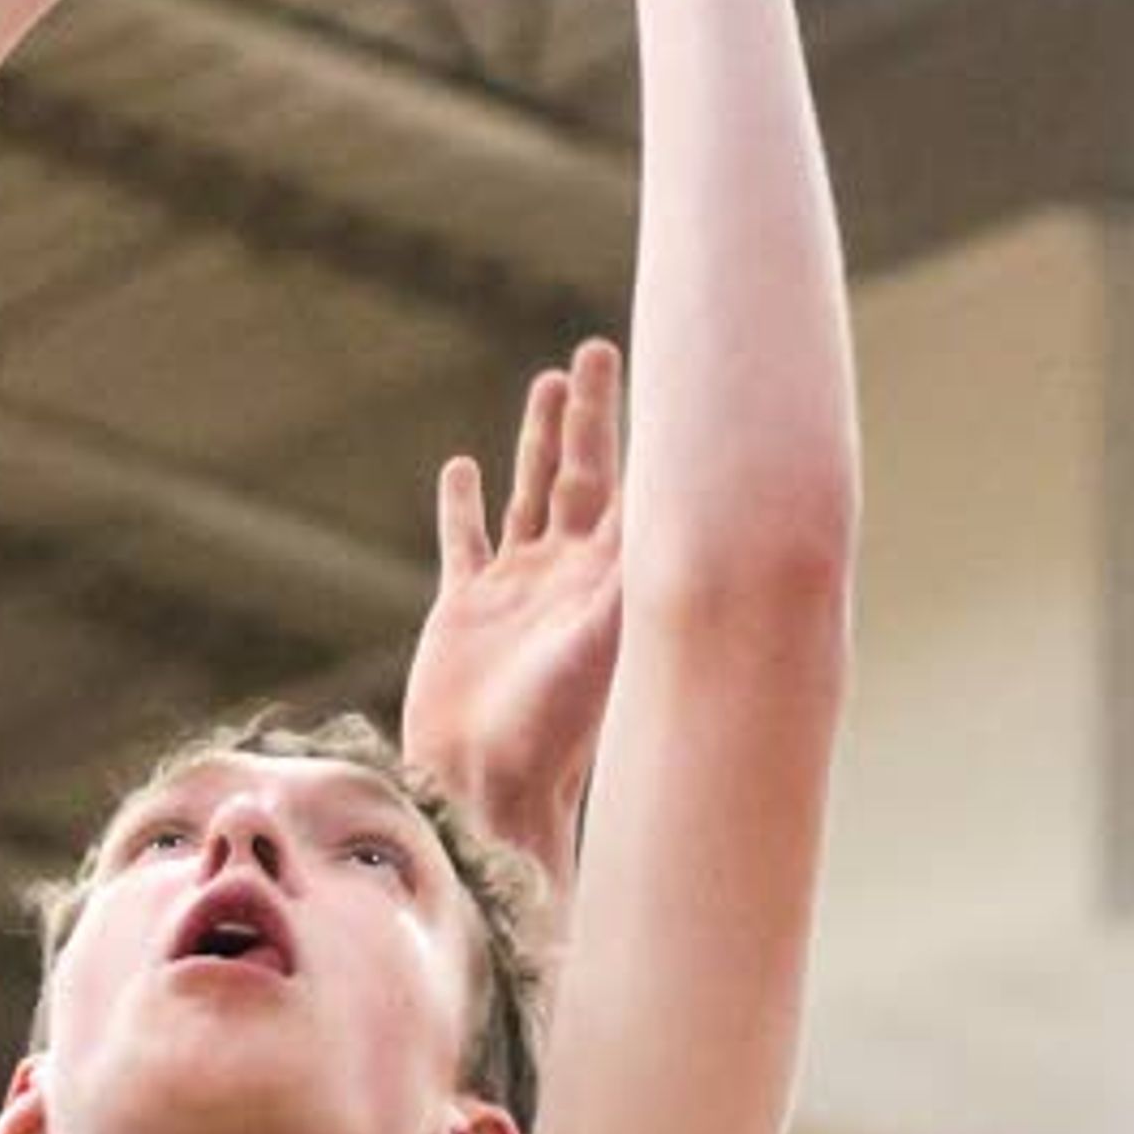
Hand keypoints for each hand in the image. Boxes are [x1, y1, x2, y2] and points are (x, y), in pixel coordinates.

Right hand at [402, 339, 622, 881]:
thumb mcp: (603, 646)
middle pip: (586, 472)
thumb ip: (632, 584)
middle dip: (592, 413)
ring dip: (537, 439)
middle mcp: (569, 575)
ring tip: (547, 382)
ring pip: (529, 493)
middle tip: (598, 350)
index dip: (650, 431)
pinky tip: (464, 467)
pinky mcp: (466, 608)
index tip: (668, 370)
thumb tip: (669, 513)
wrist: (484, 783)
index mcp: (610, 579)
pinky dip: (463, 503)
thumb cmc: (552, 728)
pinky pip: (466, 541)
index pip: (639, 485)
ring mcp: (518, 589)